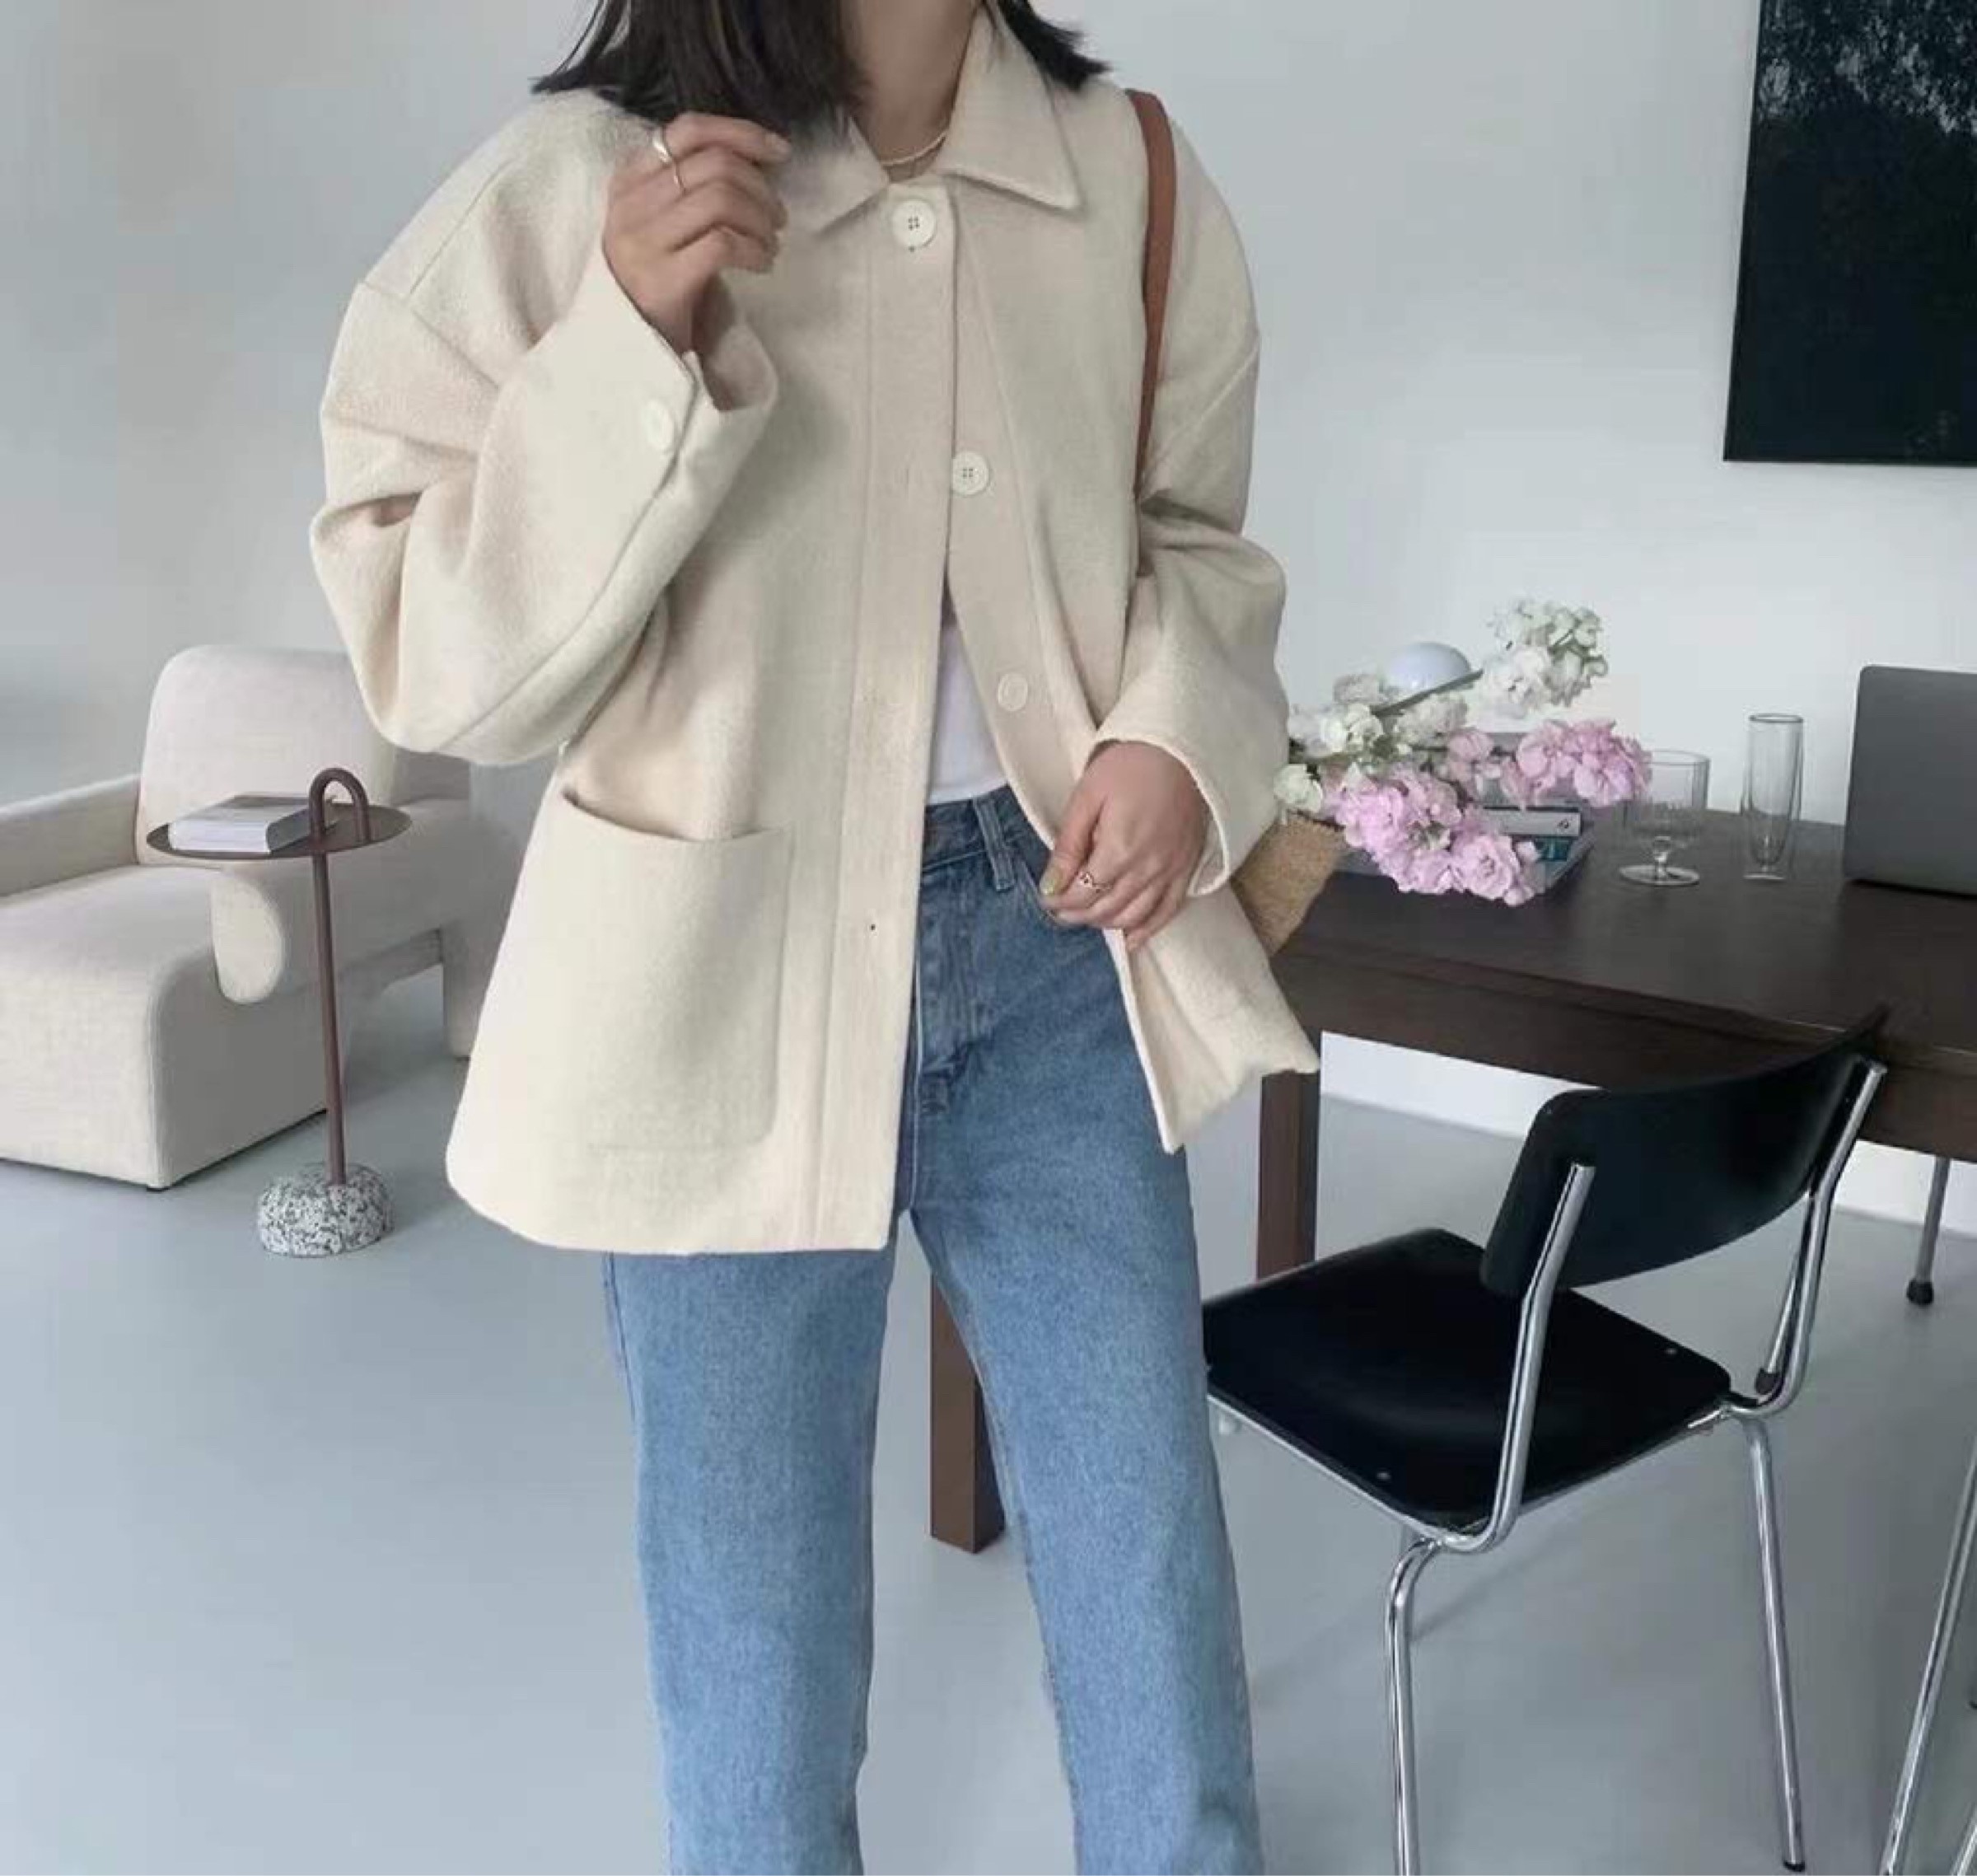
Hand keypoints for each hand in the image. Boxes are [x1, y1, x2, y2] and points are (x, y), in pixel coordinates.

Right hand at [602, 113, 791, 357]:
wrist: (628, 343)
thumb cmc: (656, 276)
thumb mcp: (665, 220)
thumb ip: (694, 184)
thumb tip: (758, 158)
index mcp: (631, 178)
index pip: (689, 131)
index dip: (741, 133)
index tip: (779, 152)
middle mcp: (632, 203)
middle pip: (714, 165)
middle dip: (761, 187)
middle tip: (778, 218)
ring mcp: (644, 242)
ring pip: (722, 200)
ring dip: (761, 221)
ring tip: (770, 244)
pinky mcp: (663, 279)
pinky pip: (725, 244)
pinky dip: (756, 250)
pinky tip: (762, 264)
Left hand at [1038, 741, 1207, 952]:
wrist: (1182, 749)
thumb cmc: (1131, 765)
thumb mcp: (1088, 798)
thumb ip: (1069, 845)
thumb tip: (1050, 884)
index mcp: (1119, 848)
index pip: (1083, 892)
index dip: (1060, 901)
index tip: (1047, 898)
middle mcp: (1147, 868)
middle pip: (1106, 908)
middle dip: (1078, 914)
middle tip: (1061, 911)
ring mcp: (1171, 871)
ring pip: (1134, 915)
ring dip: (1107, 923)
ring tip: (1087, 917)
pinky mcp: (1187, 869)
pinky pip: (1169, 911)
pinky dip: (1148, 929)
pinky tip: (1130, 939)